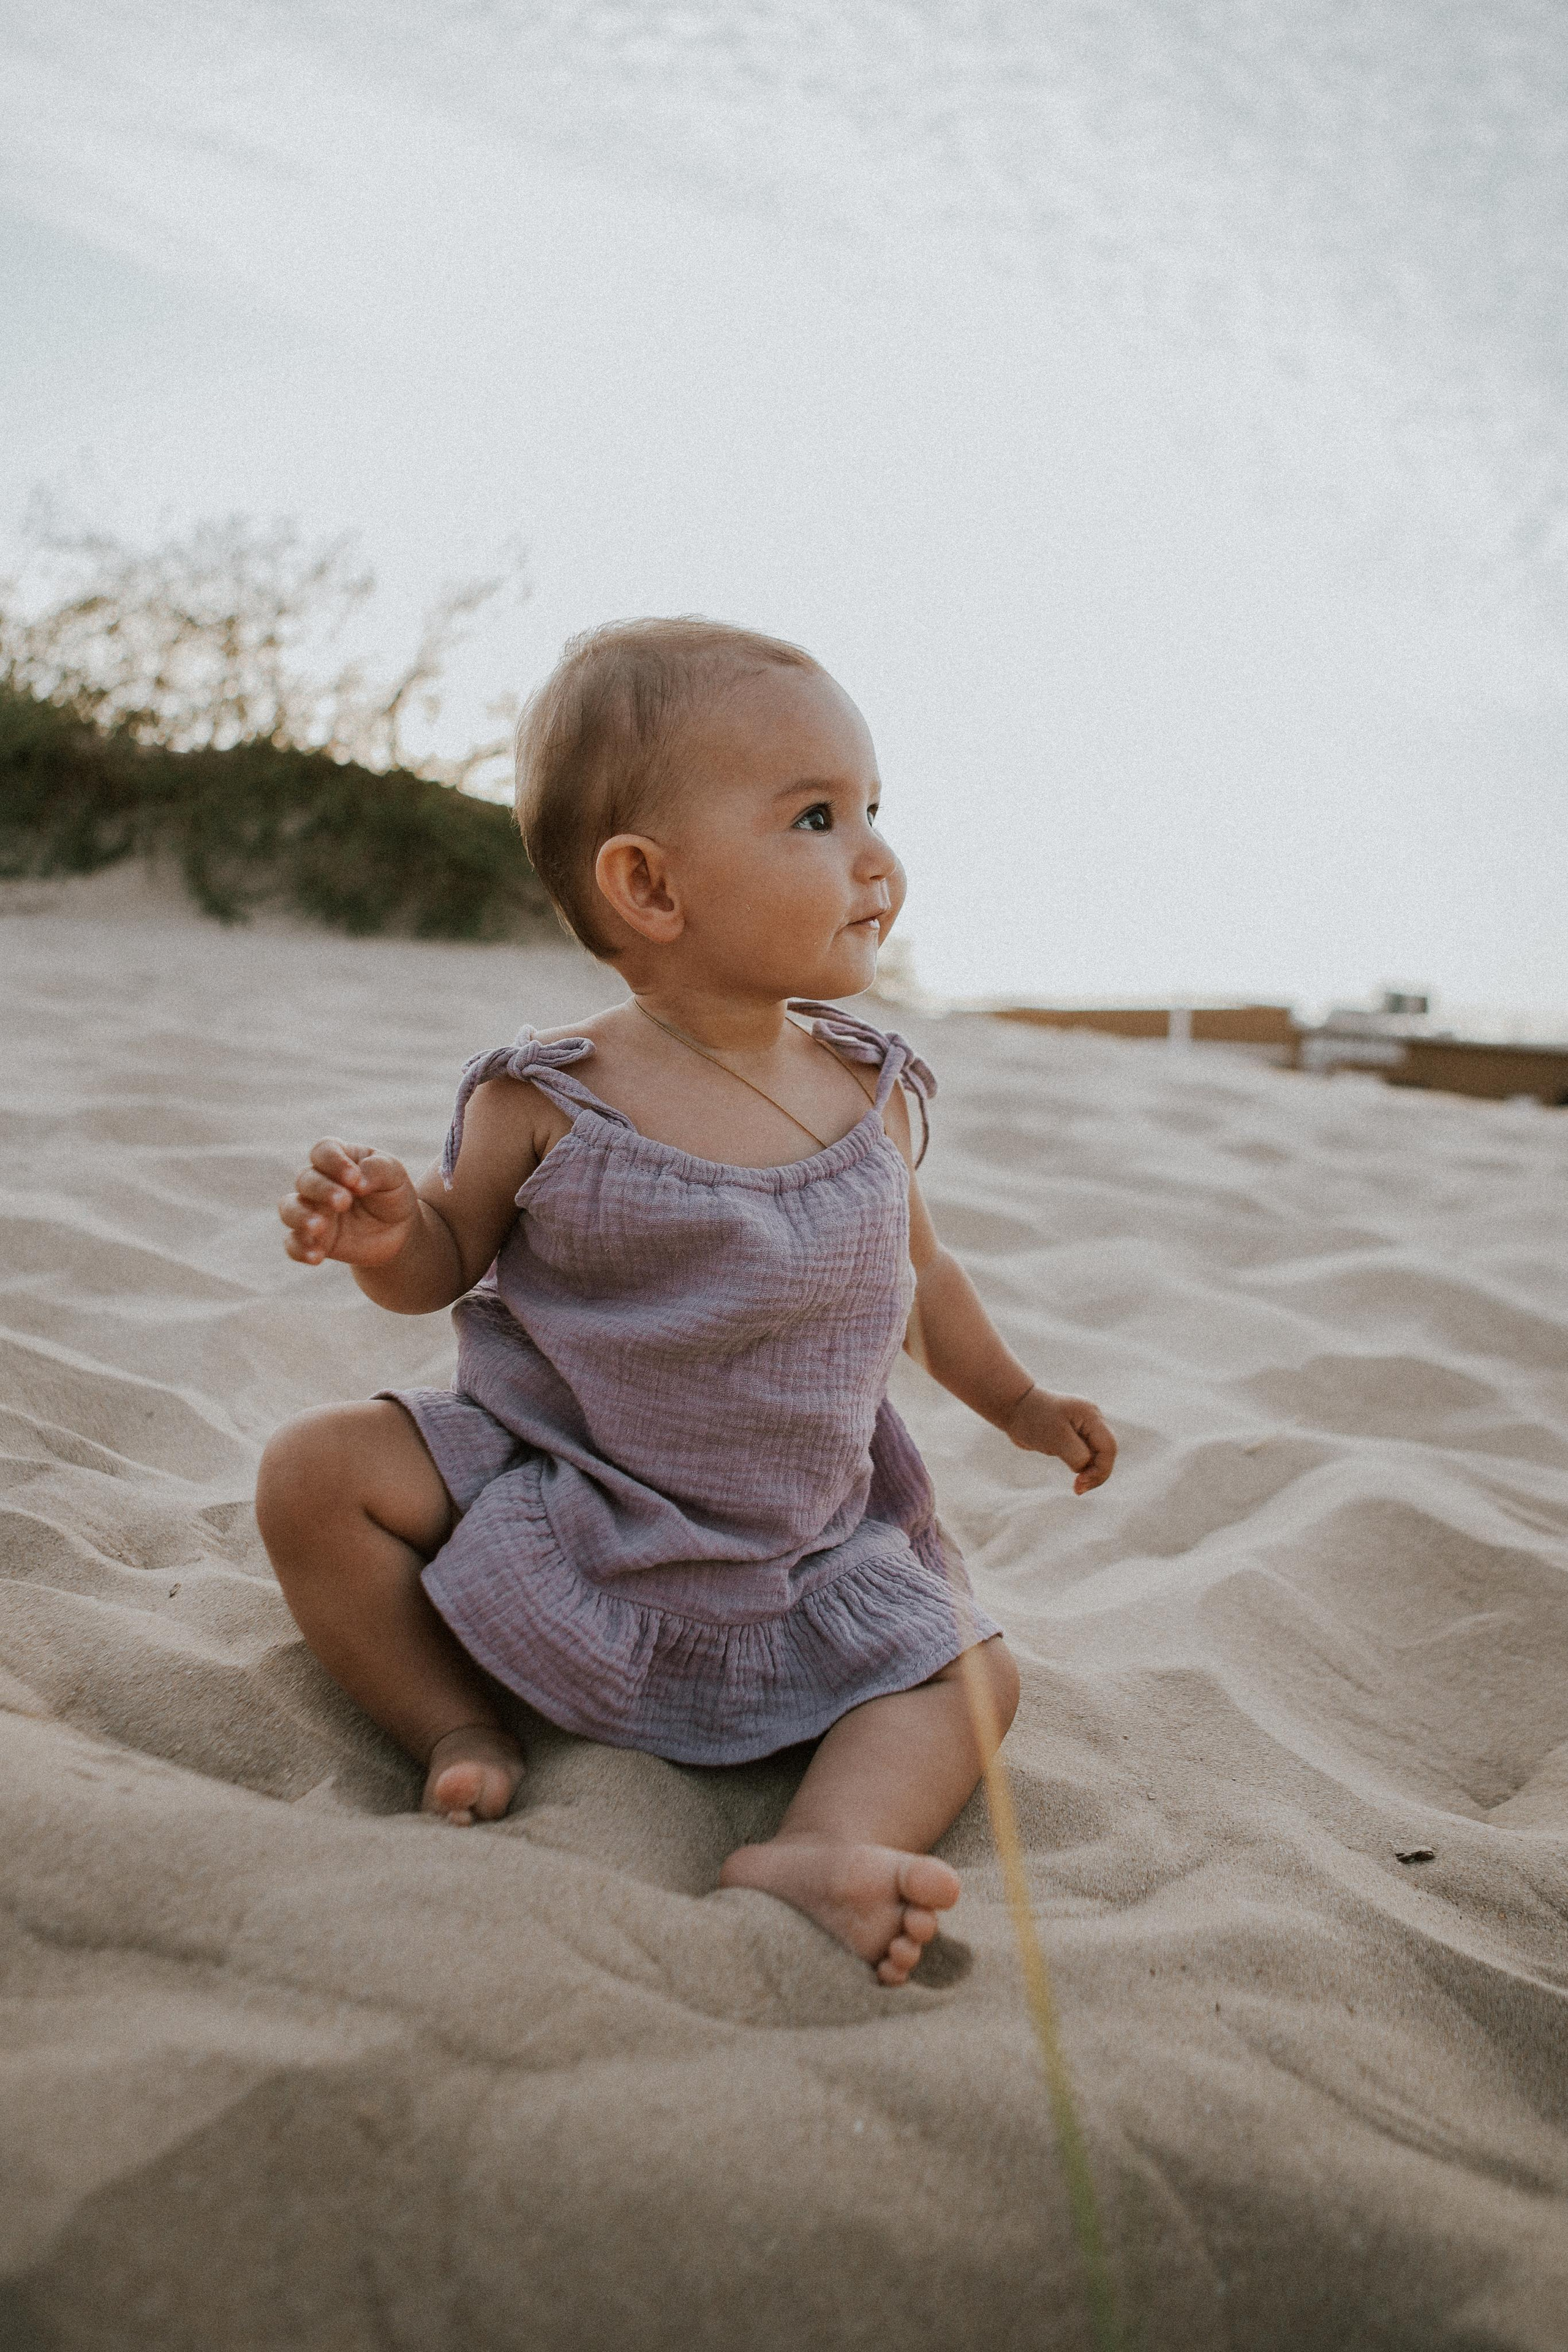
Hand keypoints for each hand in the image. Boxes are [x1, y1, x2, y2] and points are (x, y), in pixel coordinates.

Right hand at [279, 1139, 419, 1267]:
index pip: (323, 1151)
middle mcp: (319, 1182)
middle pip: (305, 1179)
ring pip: (289, 1209)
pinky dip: (300, 1249)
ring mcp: (312, 1211)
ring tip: (319, 1227)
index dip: (333, 1162)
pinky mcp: (313, 1239)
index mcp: (339, 1159)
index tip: (354, 1178)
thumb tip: (358, 1181)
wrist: (398, 1232)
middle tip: (344, 1202)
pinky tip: (316, 1256)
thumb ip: (379, 1170)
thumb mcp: (395, 1177)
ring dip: (300, 1216)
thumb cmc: (392, 1194)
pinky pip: (293, 1244)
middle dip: (322, 1190)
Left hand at [999, 1386, 1116, 1493]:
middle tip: (1078, 1489)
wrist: (1013, 1407)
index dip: (1101, 1469)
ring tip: (1077, 1487)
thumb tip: (1085, 1468)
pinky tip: (1076, 1479)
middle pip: (1106, 1452)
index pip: (1108, 1447)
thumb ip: (1077, 1454)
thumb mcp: (1056, 1438)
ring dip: (1090, 1472)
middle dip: (1097, 1473)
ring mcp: (1083, 1428)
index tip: (1080, 1483)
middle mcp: (1091, 1420)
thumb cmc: (1033, 1419)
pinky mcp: (1074, 1437)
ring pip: (1097, 1456)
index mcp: (1091, 1416)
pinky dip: (1082, 1469)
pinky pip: (1086, 1456)